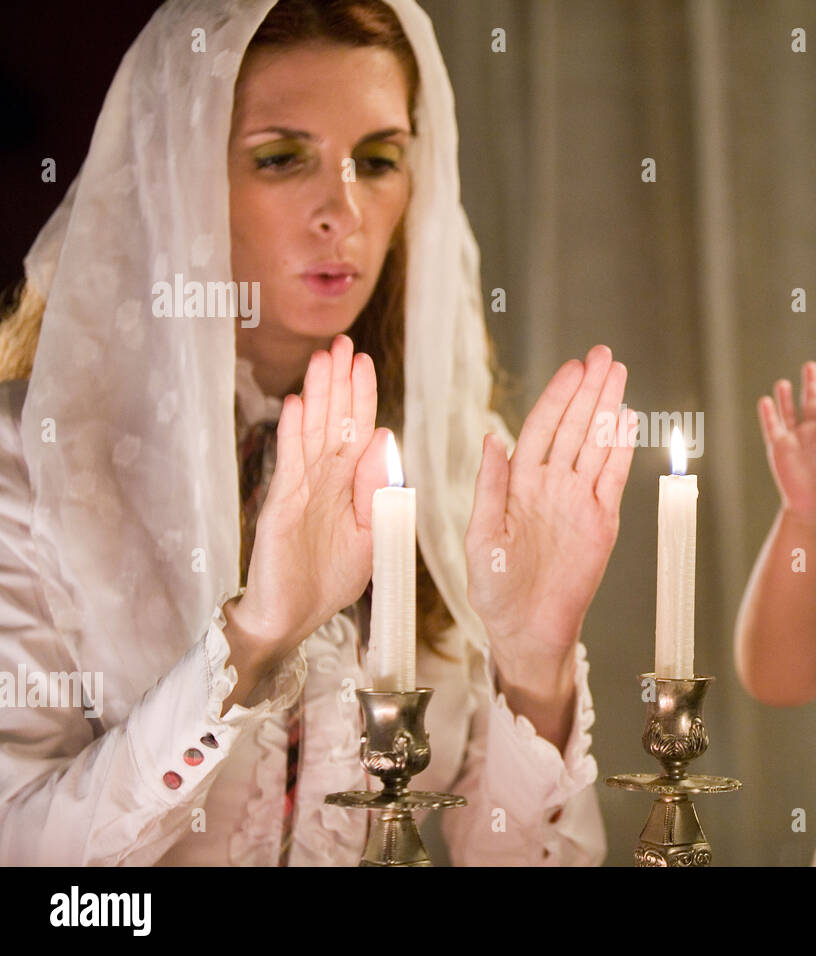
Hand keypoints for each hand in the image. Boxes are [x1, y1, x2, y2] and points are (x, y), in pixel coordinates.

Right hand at [232, 335, 391, 661]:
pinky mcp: (281, 507)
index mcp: (348, 486)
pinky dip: (294, 434)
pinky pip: (290, 464)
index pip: (357, 431)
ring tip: (322, 358)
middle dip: (339, 382)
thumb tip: (385, 438)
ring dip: (318, 395)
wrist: (293, 619)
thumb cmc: (330, 580)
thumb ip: (380, 489)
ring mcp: (300, 490)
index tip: (364, 361)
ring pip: (313, 433)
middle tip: (342, 341)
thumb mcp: (374, 534)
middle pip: (334, 422)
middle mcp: (323, 480)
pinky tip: (297, 404)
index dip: (361, 396)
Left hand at [464, 345, 636, 668]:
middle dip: (589, 390)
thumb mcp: (480, 537)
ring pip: (597, 446)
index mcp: (519, 484)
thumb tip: (491, 438)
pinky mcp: (602, 523)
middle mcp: (552, 485)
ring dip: (608, 410)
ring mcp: (579, 502)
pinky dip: (621, 450)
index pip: (542, 428)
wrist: (526, 632)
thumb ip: (489, 487)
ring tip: (619, 375)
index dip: (557, 396)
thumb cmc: (495, 589)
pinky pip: (614, 479)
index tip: (572, 368)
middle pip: (575, 427)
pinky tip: (628, 421)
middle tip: (602, 355)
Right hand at [757, 358, 815, 523]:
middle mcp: (815, 430)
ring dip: (786, 396)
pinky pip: (772, 426)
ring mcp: (796, 438)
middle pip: (812, 400)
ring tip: (783, 382)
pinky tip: (765, 401)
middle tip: (810, 365)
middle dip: (812, 382)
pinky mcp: (780, 447)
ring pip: (790, 411)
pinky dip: (768, 414)